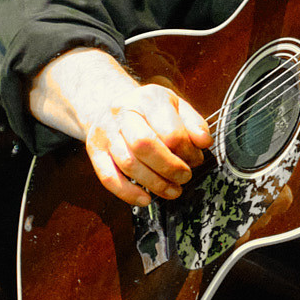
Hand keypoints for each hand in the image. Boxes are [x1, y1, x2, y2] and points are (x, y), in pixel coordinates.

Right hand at [84, 81, 210, 207]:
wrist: (110, 104)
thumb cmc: (149, 108)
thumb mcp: (176, 105)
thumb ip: (194, 122)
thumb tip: (204, 142)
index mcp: (147, 99)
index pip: (170, 131)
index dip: (187, 151)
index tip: (195, 159)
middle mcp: (122, 114)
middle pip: (144, 146)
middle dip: (169, 167)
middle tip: (185, 177)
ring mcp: (105, 133)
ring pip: (128, 164)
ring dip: (154, 183)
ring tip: (173, 190)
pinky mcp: (95, 152)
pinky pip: (108, 177)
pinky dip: (128, 193)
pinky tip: (145, 199)